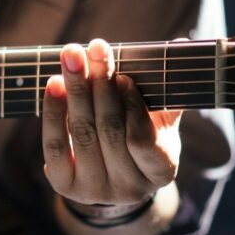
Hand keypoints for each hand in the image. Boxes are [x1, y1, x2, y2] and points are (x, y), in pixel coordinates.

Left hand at [42, 39, 181, 208]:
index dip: (132, 107)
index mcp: (160, 171)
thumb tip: (180, 44)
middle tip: (95, 49)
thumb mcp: (160, 120)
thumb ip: (166, 89)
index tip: (123, 76)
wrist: (111, 175)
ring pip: (82, 134)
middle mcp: (128, 188)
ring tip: (72, 56)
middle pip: (109, 131)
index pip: (143, 140)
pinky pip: (55, 145)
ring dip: (75, 90)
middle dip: (100, 85)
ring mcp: (95, 190)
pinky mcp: (65, 185)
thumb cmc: (141, 137)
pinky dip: (54, 112)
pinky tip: (54, 84)